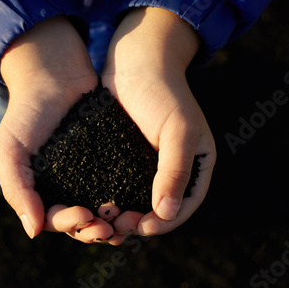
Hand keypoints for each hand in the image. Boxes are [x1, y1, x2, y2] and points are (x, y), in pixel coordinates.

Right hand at [0, 16, 123, 243]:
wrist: (54, 74)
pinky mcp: (110, 158)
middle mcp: (65, 185)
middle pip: (82, 219)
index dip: (68, 223)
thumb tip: (34, 232)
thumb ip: (16, 190)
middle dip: (93, 228)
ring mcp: (88, 173)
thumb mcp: (9, 151)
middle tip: (108, 228)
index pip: (55, 218)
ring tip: (125, 221)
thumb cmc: (26, 113)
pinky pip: (119, 182)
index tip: (83, 215)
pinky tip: (137, 198)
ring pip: (102, 207)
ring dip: (113, 219)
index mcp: (41, 189)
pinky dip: (126, 195)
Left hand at [101, 7, 215, 235]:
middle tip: (115, 225)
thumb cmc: (164, 90)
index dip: (164, 223)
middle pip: (159, 209)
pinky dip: (109, 196)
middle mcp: (173, 167)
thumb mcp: (178, 130)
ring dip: (121, 214)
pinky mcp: (124, 155)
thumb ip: (176, 171)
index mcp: (196, 164)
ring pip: (137, 200)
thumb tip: (166, 214)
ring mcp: (147, 162)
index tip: (140, 228)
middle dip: (139, 222)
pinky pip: (119, 183)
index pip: (184, 206)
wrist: (136, 59)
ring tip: (102, 216)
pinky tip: (92, 201)